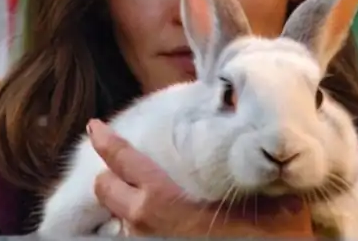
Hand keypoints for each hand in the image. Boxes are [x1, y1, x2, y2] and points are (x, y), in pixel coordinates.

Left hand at [86, 118, 313, 236]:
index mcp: (160, 197)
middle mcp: (143, 220)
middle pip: (104, 188)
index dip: (105, 140)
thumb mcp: (250, 187)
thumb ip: (234, 164)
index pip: (120, 160)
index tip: (95, 128)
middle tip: (121, 165)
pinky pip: (134, 234)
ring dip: (125, 202)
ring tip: (145, 193)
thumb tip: (242, 128)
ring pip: (119, 214)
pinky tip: (162, 220)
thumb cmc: (262, 232)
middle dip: (109, 174)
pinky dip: (139, 223)